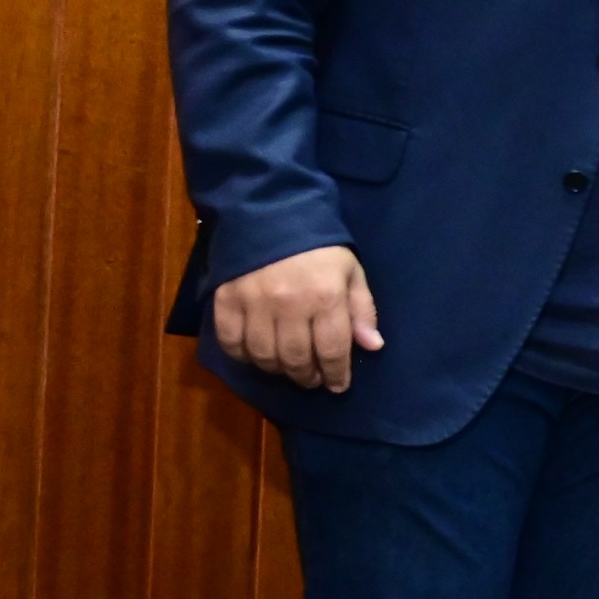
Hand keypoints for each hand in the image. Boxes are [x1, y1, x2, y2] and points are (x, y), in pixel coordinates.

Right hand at [211, 245, 382, 391]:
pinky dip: (243, 357)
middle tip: (312, 380)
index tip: (338, 385)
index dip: (336, 374)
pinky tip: (256, 357)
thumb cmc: (318, 245)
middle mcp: (289, 304)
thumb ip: (362, 309)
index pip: (332, 350)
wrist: (269, 212)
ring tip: (288, 370)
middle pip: (296, 359)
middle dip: (307, 377)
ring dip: (278, 371)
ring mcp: (254, 303)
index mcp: (325, 296)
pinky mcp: (226, 300)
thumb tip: (372, 346)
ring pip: (264, 356)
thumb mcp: (350, 271)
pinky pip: (231, 342)